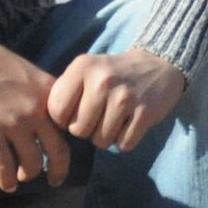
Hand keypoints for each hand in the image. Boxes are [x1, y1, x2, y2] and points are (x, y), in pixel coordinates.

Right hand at [0, 22, 70, 191]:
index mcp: (49, 93)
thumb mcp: (28, 71)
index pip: (71, 124)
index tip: (66, 150)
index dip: (71, 141)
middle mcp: (36, 111)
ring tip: (23, 176)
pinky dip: (6, 181)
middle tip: (56, 180)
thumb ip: (42, 93)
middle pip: (58, 151)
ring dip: (29, 174)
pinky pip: (3, 167)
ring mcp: (13, 124)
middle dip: (59, 170)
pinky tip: (6, 186)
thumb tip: (50, 112)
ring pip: (32, 164)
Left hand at [49, 48, 187, 151]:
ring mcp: (125, 97)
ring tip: (116, 118)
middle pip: (79, 131)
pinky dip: (126, 140)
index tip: (77, 111)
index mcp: (83, 67)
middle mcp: (103, 80)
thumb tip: (48, 125)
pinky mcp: (145, 112)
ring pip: (101, 141)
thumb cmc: (113, 73)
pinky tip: (131, 122)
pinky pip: (124, 144)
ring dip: (107, 136)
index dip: (64, 119)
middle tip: (100, 115)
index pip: (56, 111)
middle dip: (87, 130)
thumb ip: (65, 91)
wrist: (159, 63)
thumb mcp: (86, 70)